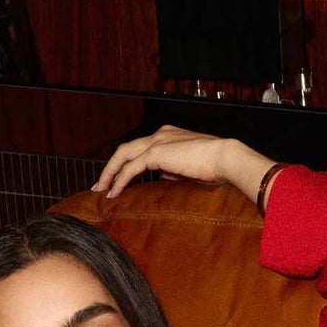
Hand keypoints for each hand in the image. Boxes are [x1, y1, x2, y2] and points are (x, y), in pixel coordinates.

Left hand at [91, 125, 274, 206]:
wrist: (226, 158)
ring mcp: (157, 142)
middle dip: (110, 168)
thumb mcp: (190, 168)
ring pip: (123, 155)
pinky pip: (131, 167)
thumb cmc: (216, 166)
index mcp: (168, 136)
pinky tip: (114, 192)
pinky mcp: (156, 153)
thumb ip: (173, 169)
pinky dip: (120, 180)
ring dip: (110, 173)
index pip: (141, 149)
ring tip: (101, 190)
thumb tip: (162, 175)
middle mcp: (160, 134)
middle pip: (126, 150)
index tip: (118, 181)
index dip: (126, 165)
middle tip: (100, 185)